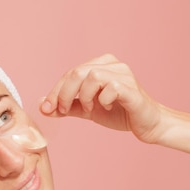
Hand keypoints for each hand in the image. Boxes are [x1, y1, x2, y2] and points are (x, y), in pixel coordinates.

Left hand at [39, 54, 163, 143]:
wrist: (147, 125)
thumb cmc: (119, 113)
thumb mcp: (87, 110)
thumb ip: (66, 106)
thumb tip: (42, 105)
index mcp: (101, 65)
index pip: (70, 73)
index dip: (55, 91)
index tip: (47, 109)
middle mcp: (112, 64)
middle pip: (77, 72)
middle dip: (64, 94)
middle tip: (64, 110)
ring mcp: (124, 74)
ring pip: (92, 76)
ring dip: (84, 96)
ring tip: (90, 108)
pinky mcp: (131, 88)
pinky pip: (110, 88)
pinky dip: (103, 100)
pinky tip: (108, 107)